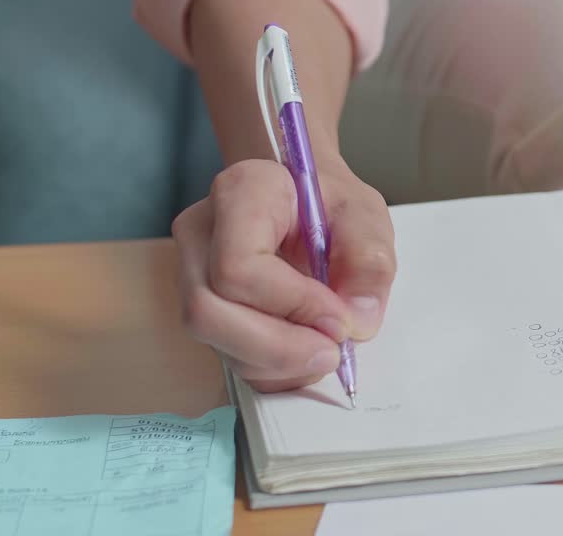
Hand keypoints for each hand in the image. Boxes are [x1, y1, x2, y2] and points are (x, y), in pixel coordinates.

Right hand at [173, 156, 394, 390]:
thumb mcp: (365, 214)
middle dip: (277, 347)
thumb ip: (369, 262)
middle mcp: (202, 234)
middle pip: (208, 312)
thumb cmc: (330, 200)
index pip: (238, 266)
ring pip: (214, 340)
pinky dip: (270, 370)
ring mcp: (193, 273)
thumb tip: (358, 322)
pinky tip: (305, 356)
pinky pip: (226, 356)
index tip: (340, 319)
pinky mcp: (204, 307)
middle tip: (333, 352)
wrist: (303, 196)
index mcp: (241, 193)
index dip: (292, 304)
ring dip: (277, 363)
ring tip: (326, 351)